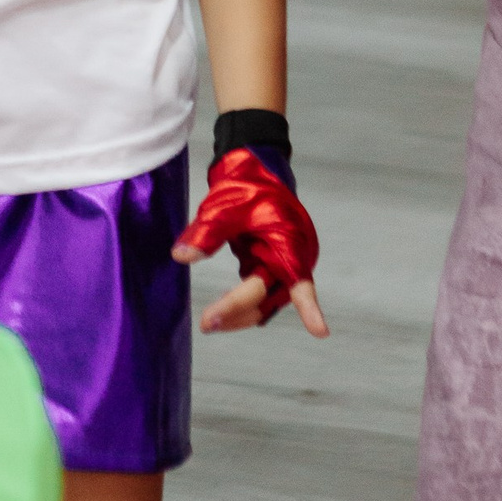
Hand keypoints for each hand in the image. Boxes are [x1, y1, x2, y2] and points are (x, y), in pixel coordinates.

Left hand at [174, 152, 327, 338]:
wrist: (254, 169)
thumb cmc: (246, 185)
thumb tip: (182, 256)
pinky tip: (222, 311)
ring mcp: (284, 264)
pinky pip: (259, 293)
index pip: (297, 279)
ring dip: (240, 312)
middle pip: (270, 296)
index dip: (309, 307)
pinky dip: (241, 303)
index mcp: (289, 241)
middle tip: (207, 323)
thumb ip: (206, 233)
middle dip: (240, 311)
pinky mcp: (271, 266)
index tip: (320, 331)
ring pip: (265, 300)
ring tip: (208, 322)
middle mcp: (293, 258)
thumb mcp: (223, 207)